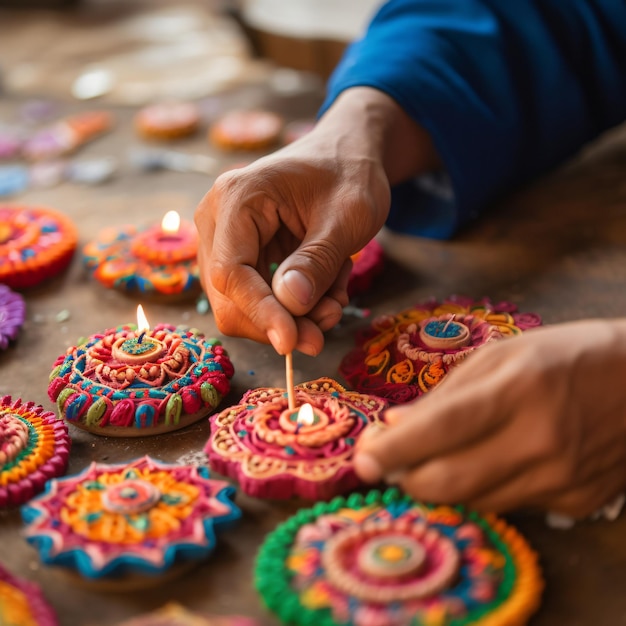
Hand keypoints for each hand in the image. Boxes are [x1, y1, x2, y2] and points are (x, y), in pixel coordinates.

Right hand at [195, 87, 439, 354]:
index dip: (261, 313)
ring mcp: (224, 240)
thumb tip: (289, 306)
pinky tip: (327, 289)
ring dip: (293, 316)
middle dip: (280, 321)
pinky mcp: (239, 257)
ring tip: (335, 296)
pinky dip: (295, 307)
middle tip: (327, 326)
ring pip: (242, 306)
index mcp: (237, 198)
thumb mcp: (347, 217)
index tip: (294, 343)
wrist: (345, 157)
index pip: (232, 271)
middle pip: (229, 297)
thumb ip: (317, 261)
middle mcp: (216, 220)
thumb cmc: (348, 175)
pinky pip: (258, 300)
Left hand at [354, 319, 625, 516]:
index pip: (441, 428)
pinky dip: (481, 488)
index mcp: (516, 389)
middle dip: (406, 478)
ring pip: (474, 500)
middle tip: (387, 462)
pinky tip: (483, 462)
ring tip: (428, 458)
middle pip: (450, 481)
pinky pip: (508, 505)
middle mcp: (540, 439)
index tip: (362, 459)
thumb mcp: (500, 356)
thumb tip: (395, 426)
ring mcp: (561, 477)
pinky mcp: (576, 500)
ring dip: (439, 484)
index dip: (394, 448)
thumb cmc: (563, 355)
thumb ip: (445, 395)